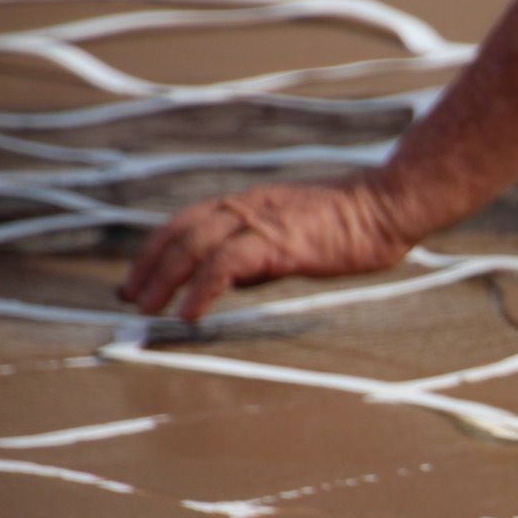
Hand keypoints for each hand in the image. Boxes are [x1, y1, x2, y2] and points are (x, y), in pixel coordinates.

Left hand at [118, 172, 417, 322]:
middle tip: (130, 296)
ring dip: (164, 279)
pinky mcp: (275, 242)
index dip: (159, 248)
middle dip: (149, 265)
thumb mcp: (299, 237)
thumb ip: (264, 254)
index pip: (188, 221)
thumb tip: (234, 280)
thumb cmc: (356, 225)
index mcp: (251, 203)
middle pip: (179, 231)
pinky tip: (190, 314)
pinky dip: (200, 291)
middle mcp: (246, 206)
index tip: (142, 275)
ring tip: (148, 308)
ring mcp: (259, 222)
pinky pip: (224, 267)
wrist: (387, 206)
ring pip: (193, 246)